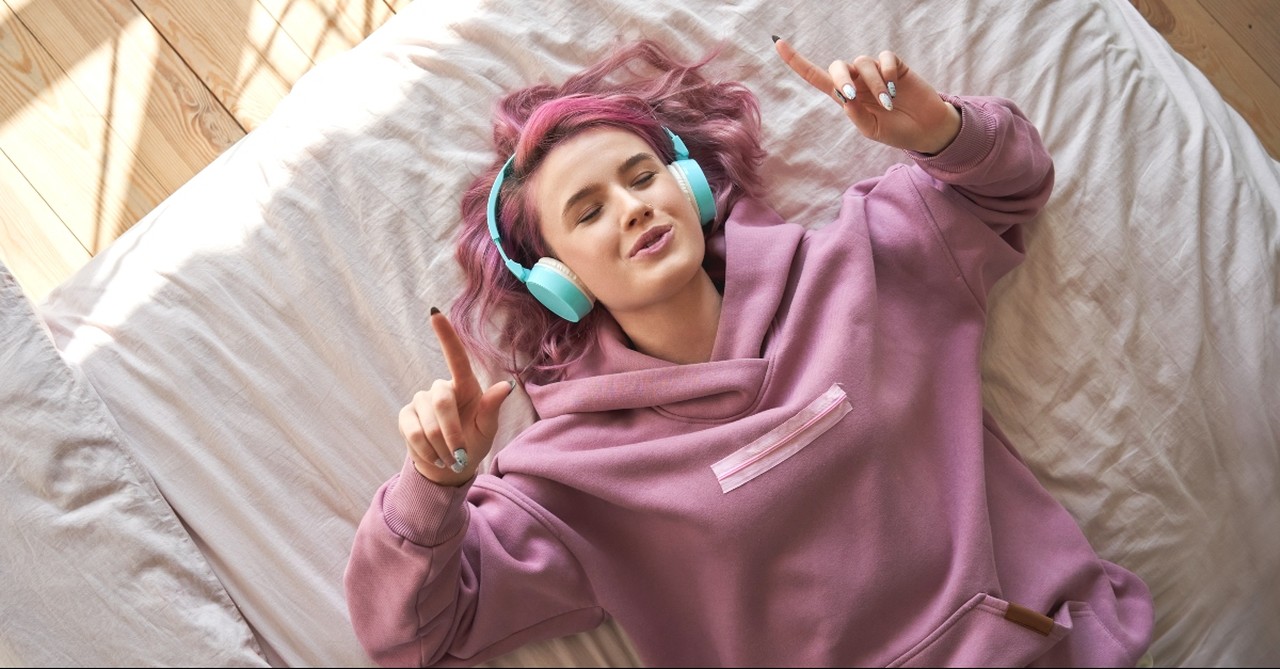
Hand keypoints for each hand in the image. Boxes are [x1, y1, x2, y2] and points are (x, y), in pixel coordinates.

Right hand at [399, 309, 513, 485]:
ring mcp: (420, 401)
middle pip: (442, 401)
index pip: (456, 357)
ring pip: (428, 422)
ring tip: (450, 458)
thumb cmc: (472, 442)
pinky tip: (435, 456)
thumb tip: (507, 386)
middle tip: (459, 453)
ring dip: (441, 446)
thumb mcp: (487, 428)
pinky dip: (427, 450)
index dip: (446, 335)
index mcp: (465, 386)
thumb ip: (492, 408)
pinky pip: (414, 433)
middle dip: (452, 432)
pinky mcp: (405, 416)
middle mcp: (441, 388)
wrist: (449, 466)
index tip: (434, 312)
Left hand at [773, 38, 960, 154]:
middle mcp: (857, 81)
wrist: (925, 129)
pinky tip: (895, 88)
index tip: (777, 43)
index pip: (816, 77)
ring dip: (873, 83)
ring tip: (887, 103)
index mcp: (845, 97)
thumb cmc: (895, 131)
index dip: (797, 61)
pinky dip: (887, 72)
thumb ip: (855, 115)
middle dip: (841, 78)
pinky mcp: (894, 65)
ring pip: (862, 63)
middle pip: (837, 66)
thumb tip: (844, 96)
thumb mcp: (871, 130)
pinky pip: (884, 58)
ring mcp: (874, 72)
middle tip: (852, 95)